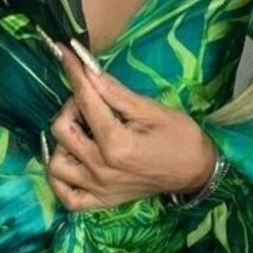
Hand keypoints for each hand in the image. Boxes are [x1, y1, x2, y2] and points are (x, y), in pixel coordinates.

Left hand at [42, 39, 216, 212]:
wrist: (197, 171)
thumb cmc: (180, 137)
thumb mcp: (151, 109)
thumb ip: (115, 92)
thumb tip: (87, 69)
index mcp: (116, 144)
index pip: (85, 100)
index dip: (74, 72)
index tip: (64, 52)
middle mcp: (101, 168)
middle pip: (61, 130)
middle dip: (70, 107)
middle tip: (89, 101)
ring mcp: (98, 188)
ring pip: (55, 164)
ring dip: (62, 143)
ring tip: (82, 131)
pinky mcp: (100, 201)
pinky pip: (65, 196)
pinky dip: (59, 180)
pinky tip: (71, 161)